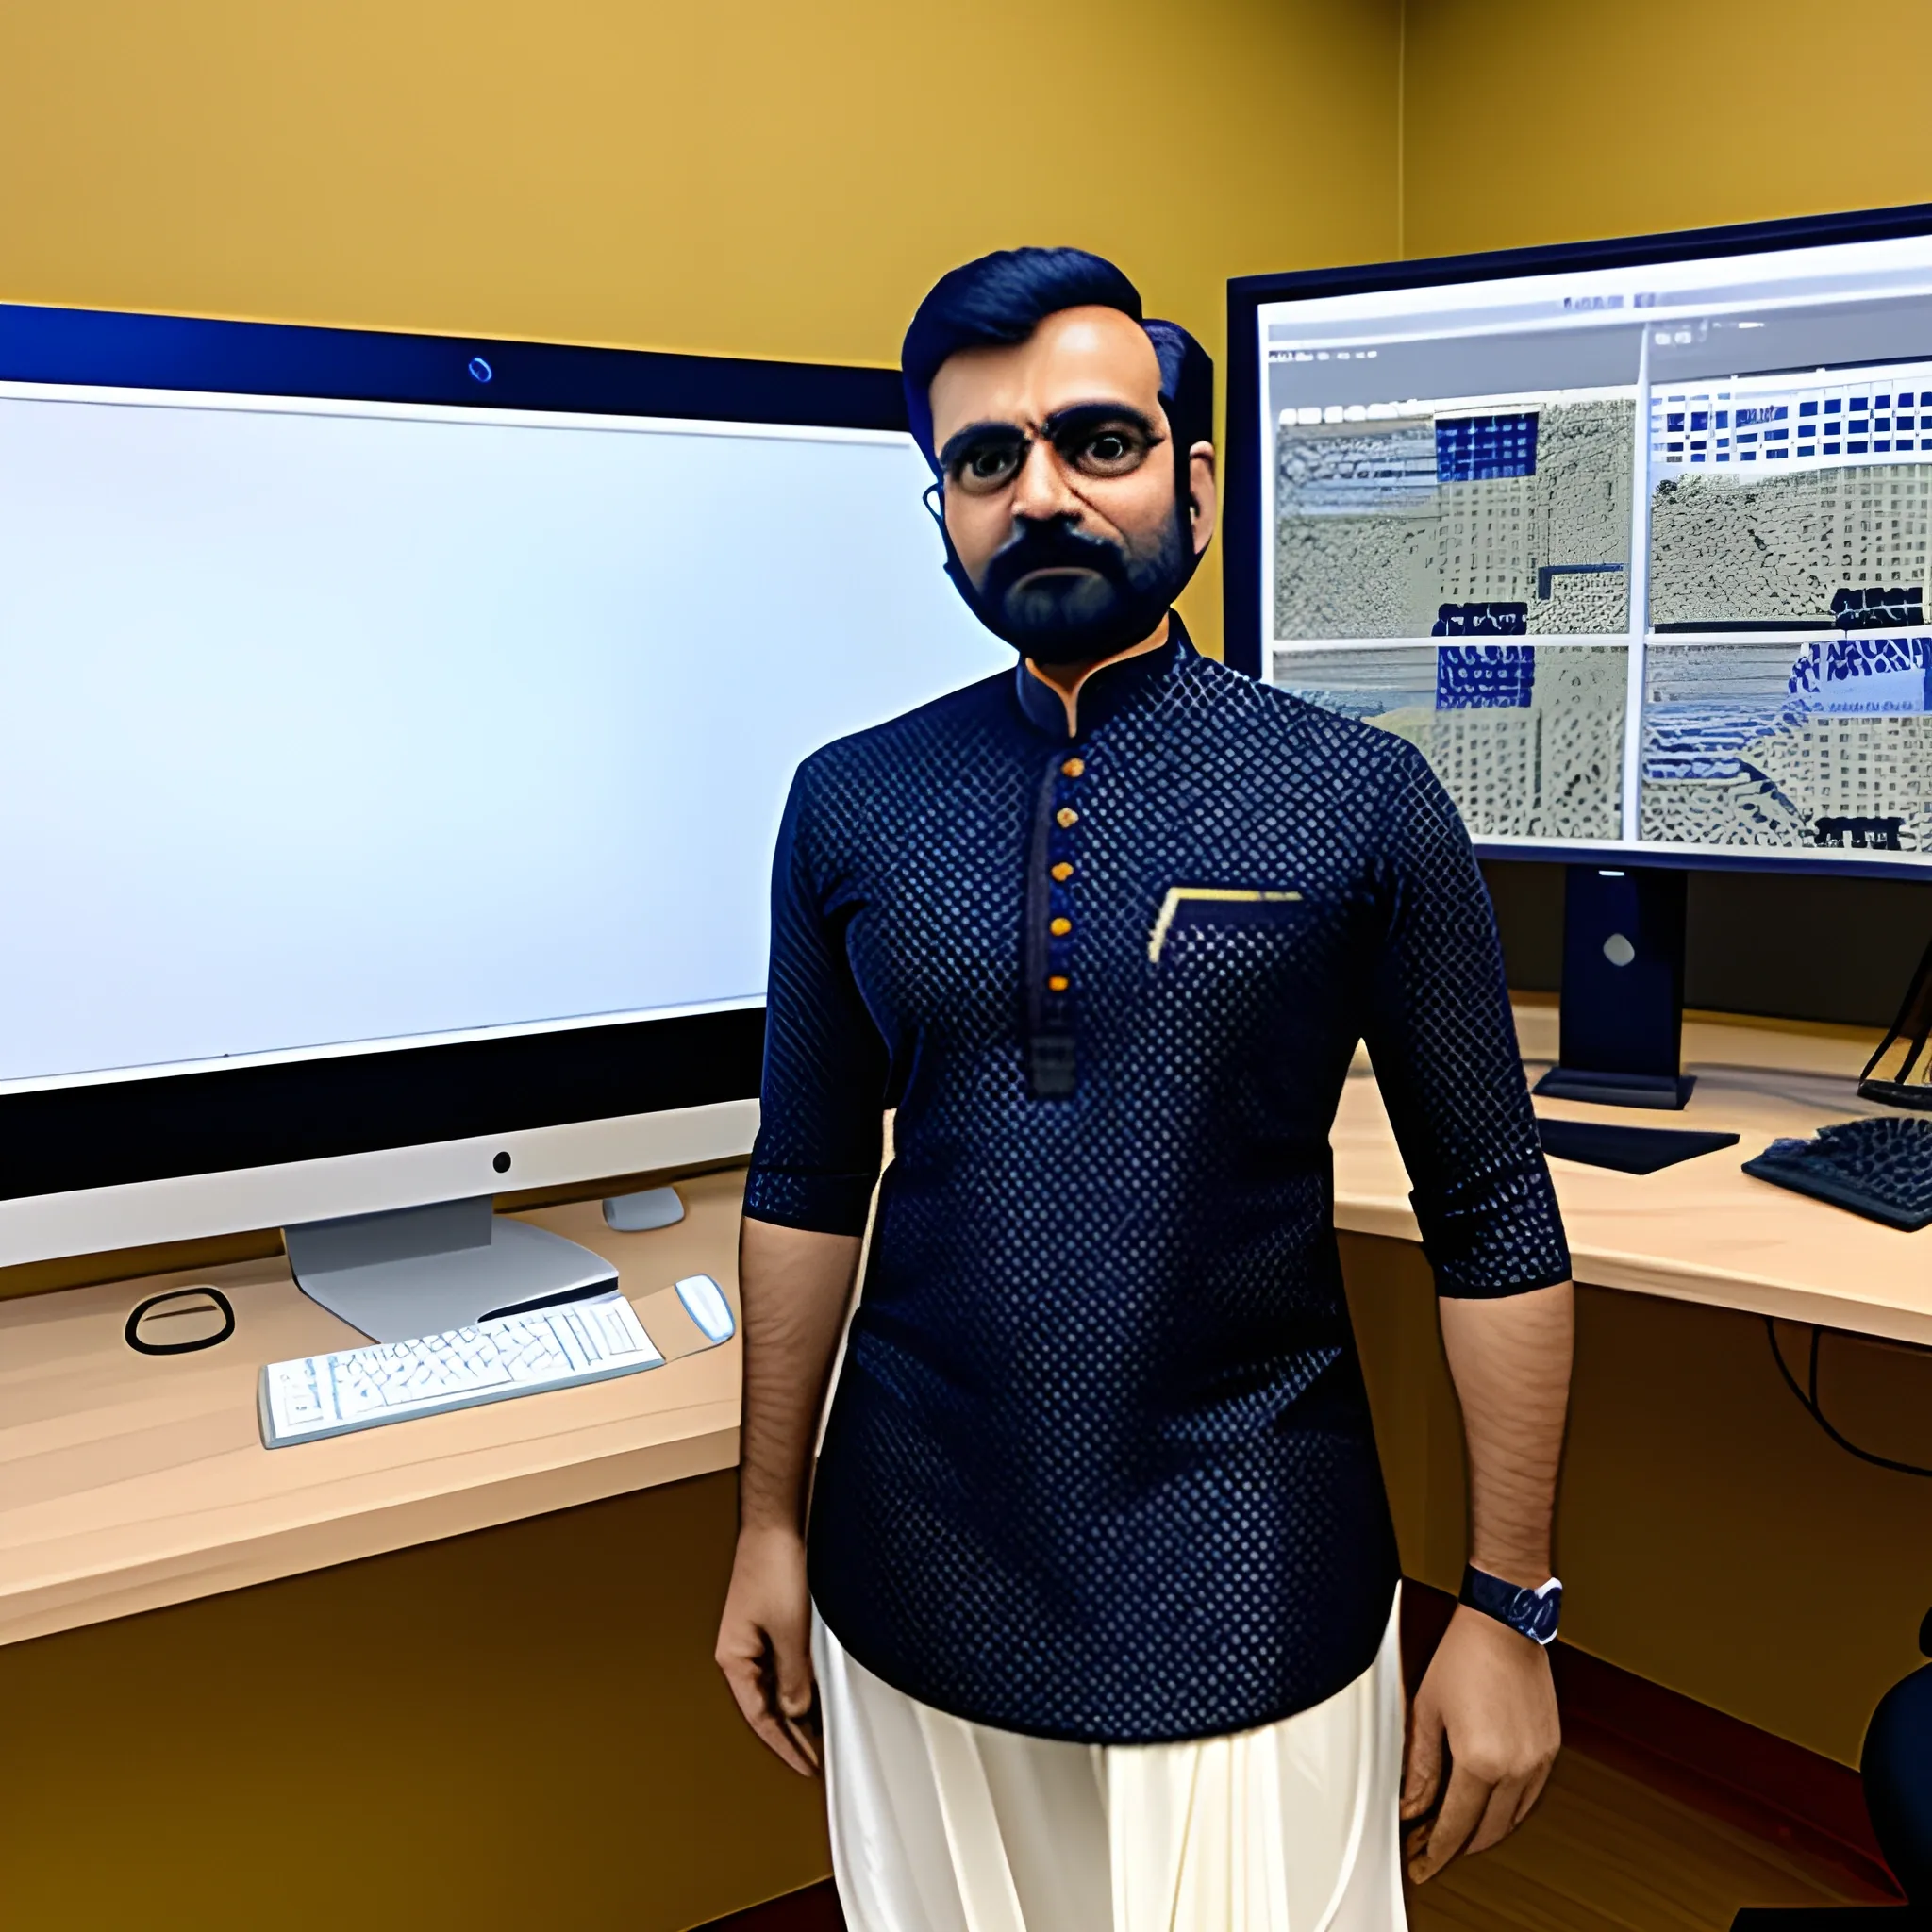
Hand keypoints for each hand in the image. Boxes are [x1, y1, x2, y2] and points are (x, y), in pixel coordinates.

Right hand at [715, 1524, 820, 1776]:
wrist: (777, 1523)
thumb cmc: (772, 1566)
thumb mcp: (790, 1631)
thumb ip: (794, 1676)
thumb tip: (797, 1710)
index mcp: (733, 1657)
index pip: (759, 1717)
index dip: (784, 1745)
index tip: (804, 1766)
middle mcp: (740, 1650)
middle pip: (766, 1704)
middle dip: (791, 1732)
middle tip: (816, 1756)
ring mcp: (755, 1635)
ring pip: (776, 1684)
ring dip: (797, 1707)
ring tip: (821, 1730)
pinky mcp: (770, 1619)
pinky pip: (784, 1662)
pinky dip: (800, 1681)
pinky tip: (816, 1688)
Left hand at [1400, 1603, 1559, 1882]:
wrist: (1505, 1623)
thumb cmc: (1464, 1655)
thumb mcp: (1427, 1711)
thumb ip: (1419, 1765)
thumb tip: (1411, 1803)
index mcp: (1481, 1760)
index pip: (1457, 1826)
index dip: (1436, 1850)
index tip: (1423, 1863)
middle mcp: (1516, 1767)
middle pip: (1486, 1832)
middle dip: (1457, 1847)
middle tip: (1431, 1848)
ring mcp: (1538, 1760)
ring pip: (1511, 1820)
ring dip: (1484, 1833)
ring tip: (1455, 1831)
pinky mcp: (1550, 1750)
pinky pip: (1529, 1797)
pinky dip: (1507, 1811)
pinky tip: (1488, 1805)